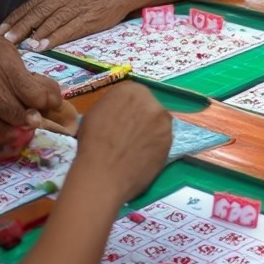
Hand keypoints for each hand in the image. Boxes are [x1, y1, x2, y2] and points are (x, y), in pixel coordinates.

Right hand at [0, 37, 64, 149]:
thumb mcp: (4, 51)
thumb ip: (26, 72)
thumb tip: (51, 95)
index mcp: (0, 57)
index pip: (31, 91)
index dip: (46, 101)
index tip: (53, 103)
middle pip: (18, 112)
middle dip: (33, 118)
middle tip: (37, 116)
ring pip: (4, 127)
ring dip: (18, 129)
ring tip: (23, 123)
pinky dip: (1, 134)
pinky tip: (7, 128)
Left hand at [1, 0, 132, 51]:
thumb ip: (53, 0)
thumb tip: (35, 16)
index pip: (30, 5)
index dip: (15, 18)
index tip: (1, 30)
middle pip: (36, 14)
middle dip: (19, 28)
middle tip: (5, 40)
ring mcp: (74, 7)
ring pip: (49, 22)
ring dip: (33, 35)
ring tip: (21, 46)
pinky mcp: (87, 18)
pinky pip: (67, 29)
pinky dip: (53, 38)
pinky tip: (43, 46)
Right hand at [69, 83, 170, 201]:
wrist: (103, 173)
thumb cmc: (92, 144)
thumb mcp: (95, 113)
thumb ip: (112, 105)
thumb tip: (119, 111)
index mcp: (129, 89)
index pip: (133, 94)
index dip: (127, 108)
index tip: (123, 119)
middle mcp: (150, 100)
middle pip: (149, 106)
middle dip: (141, 117)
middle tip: (131, 133)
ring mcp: (163, 120)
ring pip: (158, 122)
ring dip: (151, 130)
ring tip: (138, 146)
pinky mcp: (170, 139)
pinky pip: (163, 139)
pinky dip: (156, 145)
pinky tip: (145, 155)